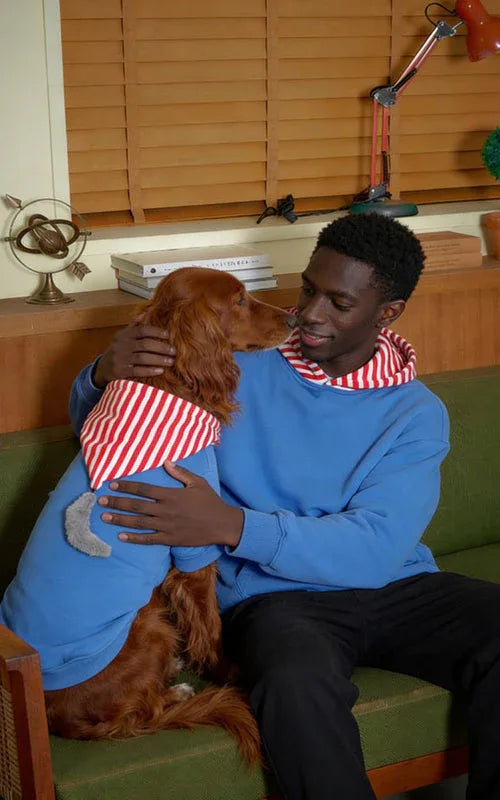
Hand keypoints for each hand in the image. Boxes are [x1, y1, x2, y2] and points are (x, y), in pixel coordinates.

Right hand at [93, 317, 176, 387]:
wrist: (102, 368)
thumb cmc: (118, 351)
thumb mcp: (122, 337)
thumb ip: (134, 326)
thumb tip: (145, 312)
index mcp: (123, 335)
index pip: (142, 330)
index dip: (156, 331)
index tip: (168, 335)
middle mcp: (121, 345)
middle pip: (145, 344)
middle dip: (162, 347)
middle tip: (174, 351)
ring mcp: (120, 359)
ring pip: (143, 358)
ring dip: (159, 359)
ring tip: (171, 361)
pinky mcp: (120, 371)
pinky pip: (138, 370)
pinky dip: (150, 370)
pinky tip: (160, 370)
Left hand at [97, 461, 243, 547]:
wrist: (222, 524)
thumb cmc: (210, 501)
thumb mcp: (198, 482)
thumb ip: (180, 472)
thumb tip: (166, 462)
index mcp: (170, 494)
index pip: (143, 489)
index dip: (126, 486)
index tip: (112, 484)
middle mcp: (165, 510)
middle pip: (136, 506)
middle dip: (117, 503)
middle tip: (100, 501)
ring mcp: (166, 526)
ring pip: (138, 522)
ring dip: (120, 519)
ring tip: (105, 517)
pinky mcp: (169, 539)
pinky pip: (148, 539)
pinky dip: (134, 538)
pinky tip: (121, 536)